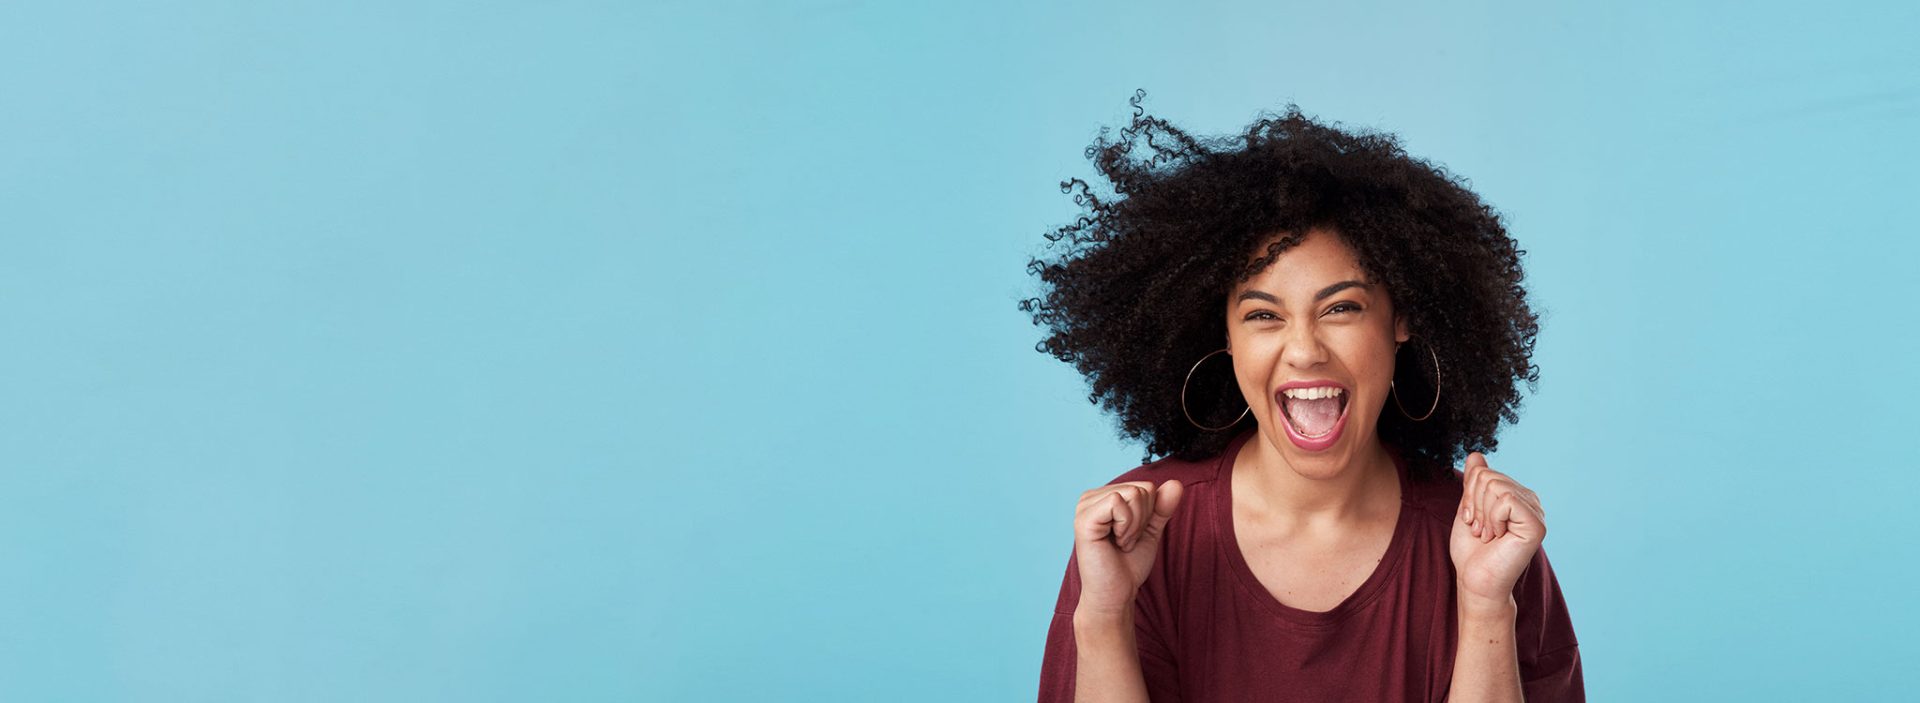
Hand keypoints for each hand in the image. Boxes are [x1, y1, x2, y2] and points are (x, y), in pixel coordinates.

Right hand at [1072, 479, 1183, 618]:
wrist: (1116, 594)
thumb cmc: (1128, 565)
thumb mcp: (1151, 530)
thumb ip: (1162, 507)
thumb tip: (1176, 484)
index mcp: (1103, 497)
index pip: (1145, 486)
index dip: (1149, 514)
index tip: (1133, 535)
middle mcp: (1091, 497)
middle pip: (1141, 488)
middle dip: (1143, 519)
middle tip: (1125, 541)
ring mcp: (1085, 506)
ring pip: (1133, 493)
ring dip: (1135, 525)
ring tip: (1120, 542)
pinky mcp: (1083, 518)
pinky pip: (1118, 503)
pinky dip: (1126, 527)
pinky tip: (1115, 542)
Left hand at [1449, 452, 1546, 612]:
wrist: (1476, 581)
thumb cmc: (1472, 551)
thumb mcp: (1468, 508)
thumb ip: (1474, 482)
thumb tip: (1476, 455)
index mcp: (1516, 496)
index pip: (1484, 472)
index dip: (1469, 497)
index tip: (1473, 522)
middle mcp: (1530, 501)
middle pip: (1488, 476)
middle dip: (1474, 505)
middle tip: (1481, 531)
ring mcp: (1535, 512)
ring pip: (1495, 486)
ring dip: (1482, 515)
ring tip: (1489, 535)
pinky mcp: (1536, 525)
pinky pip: (1506, 500)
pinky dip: (1493, 519)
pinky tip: (1498, 537)